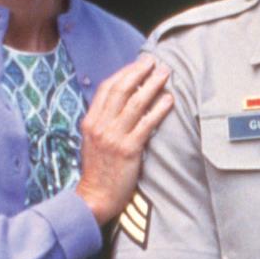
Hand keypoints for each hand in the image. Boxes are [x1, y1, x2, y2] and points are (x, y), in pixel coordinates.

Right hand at [76, 55, 172, 224]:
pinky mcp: (128, 150)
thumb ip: (103, 122)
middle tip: (154, 61)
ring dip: (152, 85)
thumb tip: (121, 103)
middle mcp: (101, 126)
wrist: (95, 197)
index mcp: (90, 121)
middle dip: (139, 72)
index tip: (138, 64)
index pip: (107, 88)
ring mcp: (114, 137)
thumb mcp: (92, 141)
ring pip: (136, 103)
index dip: (124, 73)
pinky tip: (169, 100)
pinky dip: (159, 109)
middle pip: (122, 90)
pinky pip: (146, 124)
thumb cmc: (98, 171)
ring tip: (165, 74)